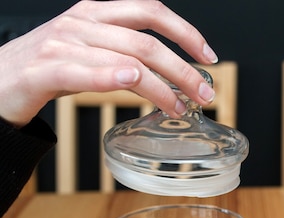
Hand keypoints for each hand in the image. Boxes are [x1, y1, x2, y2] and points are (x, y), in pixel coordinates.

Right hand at [0, 0, 217, 126]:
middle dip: (183, 70)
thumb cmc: (47, 68)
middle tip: (205, 94)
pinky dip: (109, 75)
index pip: (149, 11)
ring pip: (123, 59)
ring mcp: (61, 45)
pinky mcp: (42, 70)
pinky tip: (132, 80)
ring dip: (160, 86)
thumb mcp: (90, 50)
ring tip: (180, 107)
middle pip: (145, 42)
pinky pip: (81, 72)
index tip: (208, 56)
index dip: (184, 31)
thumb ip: (124, 53)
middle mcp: (81, 24)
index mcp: (95, 13)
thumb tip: (171, 75)